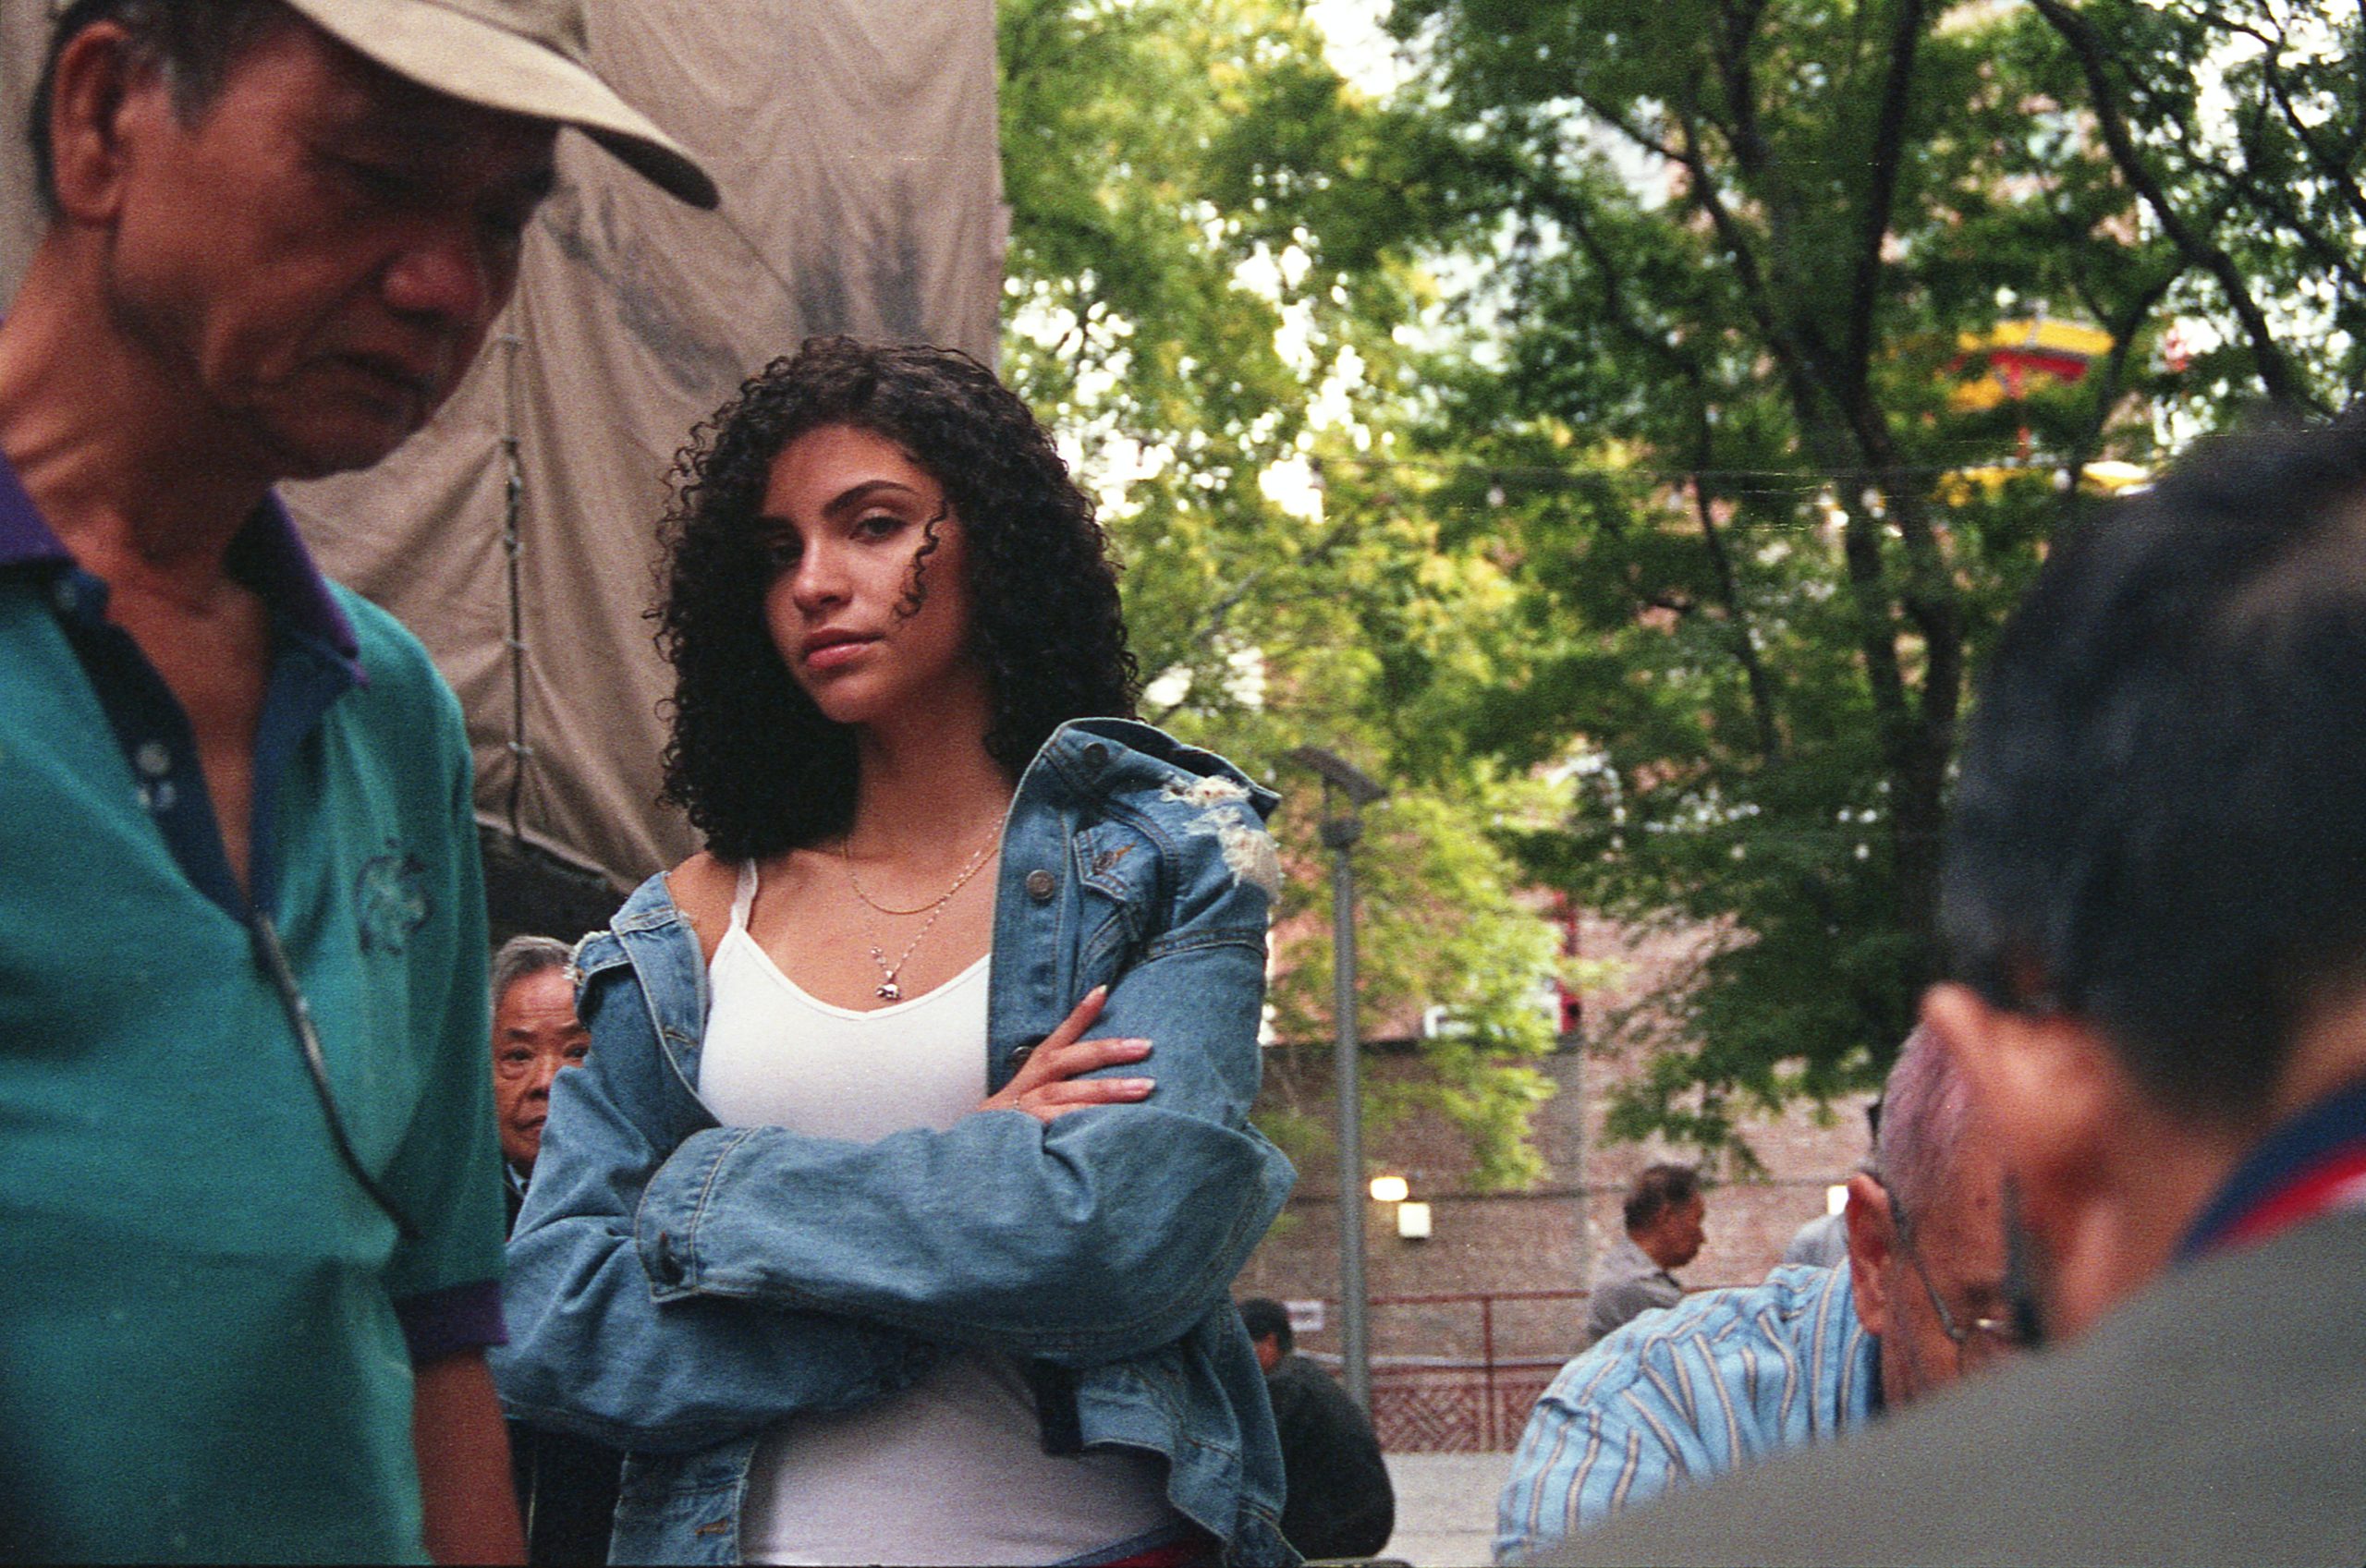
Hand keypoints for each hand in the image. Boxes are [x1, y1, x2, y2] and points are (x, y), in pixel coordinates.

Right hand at [977, 986, 1153, 1123]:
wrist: (975, 1159)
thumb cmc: (1015, 1125)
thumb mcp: (1033, 1096)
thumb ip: (1065, 1083)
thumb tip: (1108, 1076)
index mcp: (1033, 1071)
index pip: (1058, 1037)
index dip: (1079, 1014)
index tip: (1102, 991)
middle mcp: (1029, 1085)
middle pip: (1067, 1060)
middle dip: (1107, 1051)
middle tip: (1146, 1046)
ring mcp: (1025, 1109)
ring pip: (1067, 1094)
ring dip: (1108, 1090)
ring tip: (1146, 1087)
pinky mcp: (1026, 1136)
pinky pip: (1059, 1126)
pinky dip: (1084, 1124)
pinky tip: (1113, 1124)